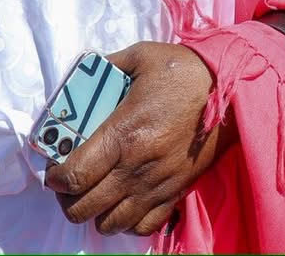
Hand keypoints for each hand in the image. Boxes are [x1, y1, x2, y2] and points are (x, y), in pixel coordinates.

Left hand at [44, 42, 231, 236]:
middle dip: (67, 199)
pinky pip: (142, 227)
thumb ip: (104, 67)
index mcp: (123, 133)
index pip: (75, 174)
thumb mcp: (140, 57)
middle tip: (68, 183)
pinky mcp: (175, 193)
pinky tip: (123, 203)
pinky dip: (126, 222)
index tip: (54, 171)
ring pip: (110, 224)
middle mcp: (136, 166)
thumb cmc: (183, 71)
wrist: (230, 90)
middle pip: (84, 207)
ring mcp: (156, 185)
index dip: (55, 178)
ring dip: (95, 213)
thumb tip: (81, 77)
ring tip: (94, 194)